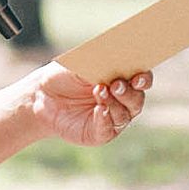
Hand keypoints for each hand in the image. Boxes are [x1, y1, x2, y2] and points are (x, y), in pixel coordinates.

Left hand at [29, 65, 150, 147]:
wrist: (44, 95)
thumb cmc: (66, 75)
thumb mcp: (81, 63)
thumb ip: (100, 61)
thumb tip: (116, 56)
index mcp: (124, 80)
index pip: (143, 80)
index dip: (144, 79)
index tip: (138, 77)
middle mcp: (123, 101)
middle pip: (137, 99)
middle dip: (128, 92)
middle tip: (116, 84)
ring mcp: (113, 118)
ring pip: (124, 115)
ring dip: (114, 103)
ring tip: (99, 91)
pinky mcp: (99, 134)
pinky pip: (107, 129)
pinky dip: (104, 119)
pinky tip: (99, 110)